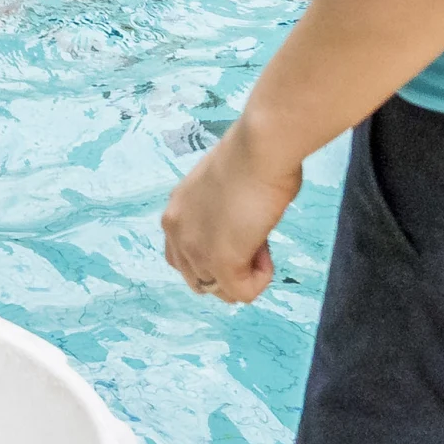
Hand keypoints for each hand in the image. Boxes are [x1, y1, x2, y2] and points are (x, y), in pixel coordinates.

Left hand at [161, 120, 302, 305]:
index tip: (241, 226)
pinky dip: (260, 279)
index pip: (183, 256)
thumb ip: (220, 214)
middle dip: (229, 268)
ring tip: (260, 241)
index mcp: (176, 211)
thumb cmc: (254, 156)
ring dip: (244, 274)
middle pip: (198, 278)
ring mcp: (196, 250)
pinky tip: (266, 250)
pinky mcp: (221, 263)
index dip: (217, 250)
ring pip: (220, 290)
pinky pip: (243, 294)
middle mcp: (176, 232)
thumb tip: (241, 228)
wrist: (260, 149)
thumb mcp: (223, 190)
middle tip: (253, 237)